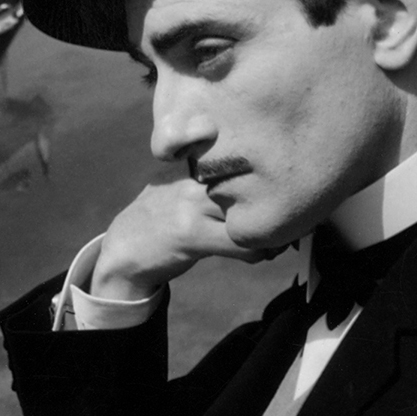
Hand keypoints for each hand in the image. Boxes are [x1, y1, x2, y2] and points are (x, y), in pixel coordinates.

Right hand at [90, 173, 279, 300]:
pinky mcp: (190, 234)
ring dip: (272, 233)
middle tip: (291, 223)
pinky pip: (240, 243)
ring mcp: (190, 204)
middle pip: (254, 184)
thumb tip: (273, 182)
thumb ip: (219, 179)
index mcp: (196, 161)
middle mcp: (193, 176)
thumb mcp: (187, 185)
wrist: (125, 248)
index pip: (248, 160)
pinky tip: (255, 255)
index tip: (286, 196)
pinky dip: (257, 253)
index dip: (272, 182)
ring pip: (251, 214)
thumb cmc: (165, 217)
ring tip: (276, 242)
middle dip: (279, 206)